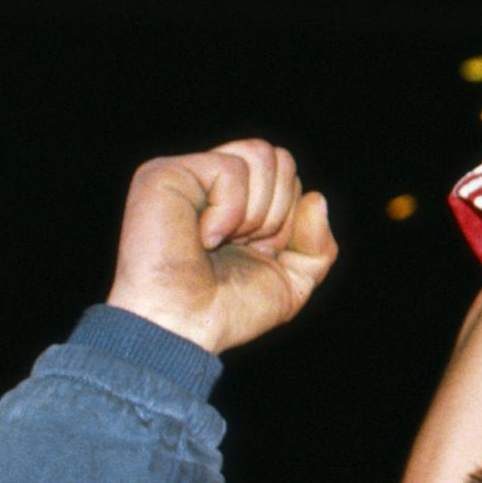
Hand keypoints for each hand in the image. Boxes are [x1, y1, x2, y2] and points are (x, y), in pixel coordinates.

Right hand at [106, 140, 335, 353]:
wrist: (185, 328)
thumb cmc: (229, 308)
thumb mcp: (294, 280)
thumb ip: (318, 243)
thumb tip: (316, 198)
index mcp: (237, 198)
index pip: (289, 174)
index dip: (290, 217)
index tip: (259, 251)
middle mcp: (210, 180)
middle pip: (279, 156)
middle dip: (277, 211)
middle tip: (243, 245)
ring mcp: (186, 173)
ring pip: (260, 154)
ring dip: (256, 211)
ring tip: (223, 240)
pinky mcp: (164, 173)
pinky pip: (230, 168)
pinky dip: (229, 211)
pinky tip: (203, 237)